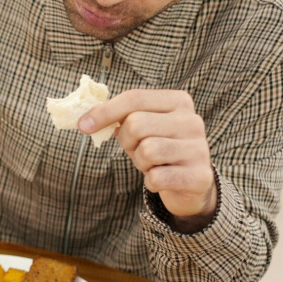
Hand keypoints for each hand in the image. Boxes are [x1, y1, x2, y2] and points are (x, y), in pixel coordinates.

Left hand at [80, 89, 216, 228]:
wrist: (191, 183)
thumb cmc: (159, 148)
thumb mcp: (141, 127)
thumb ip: (120, 117)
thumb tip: (85, 119)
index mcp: (178, 101)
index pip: (134, 98)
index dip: (105, 111)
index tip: (83, 125)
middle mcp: (192, 121)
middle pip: (137, 124)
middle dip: (127, 141)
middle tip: (138, 149)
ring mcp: (199, 148)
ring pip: (147, 150)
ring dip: (140, 162)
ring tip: (153, 164)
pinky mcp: (198, 175)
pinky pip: (156, 177)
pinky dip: (151, 182)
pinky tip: (162, 179)